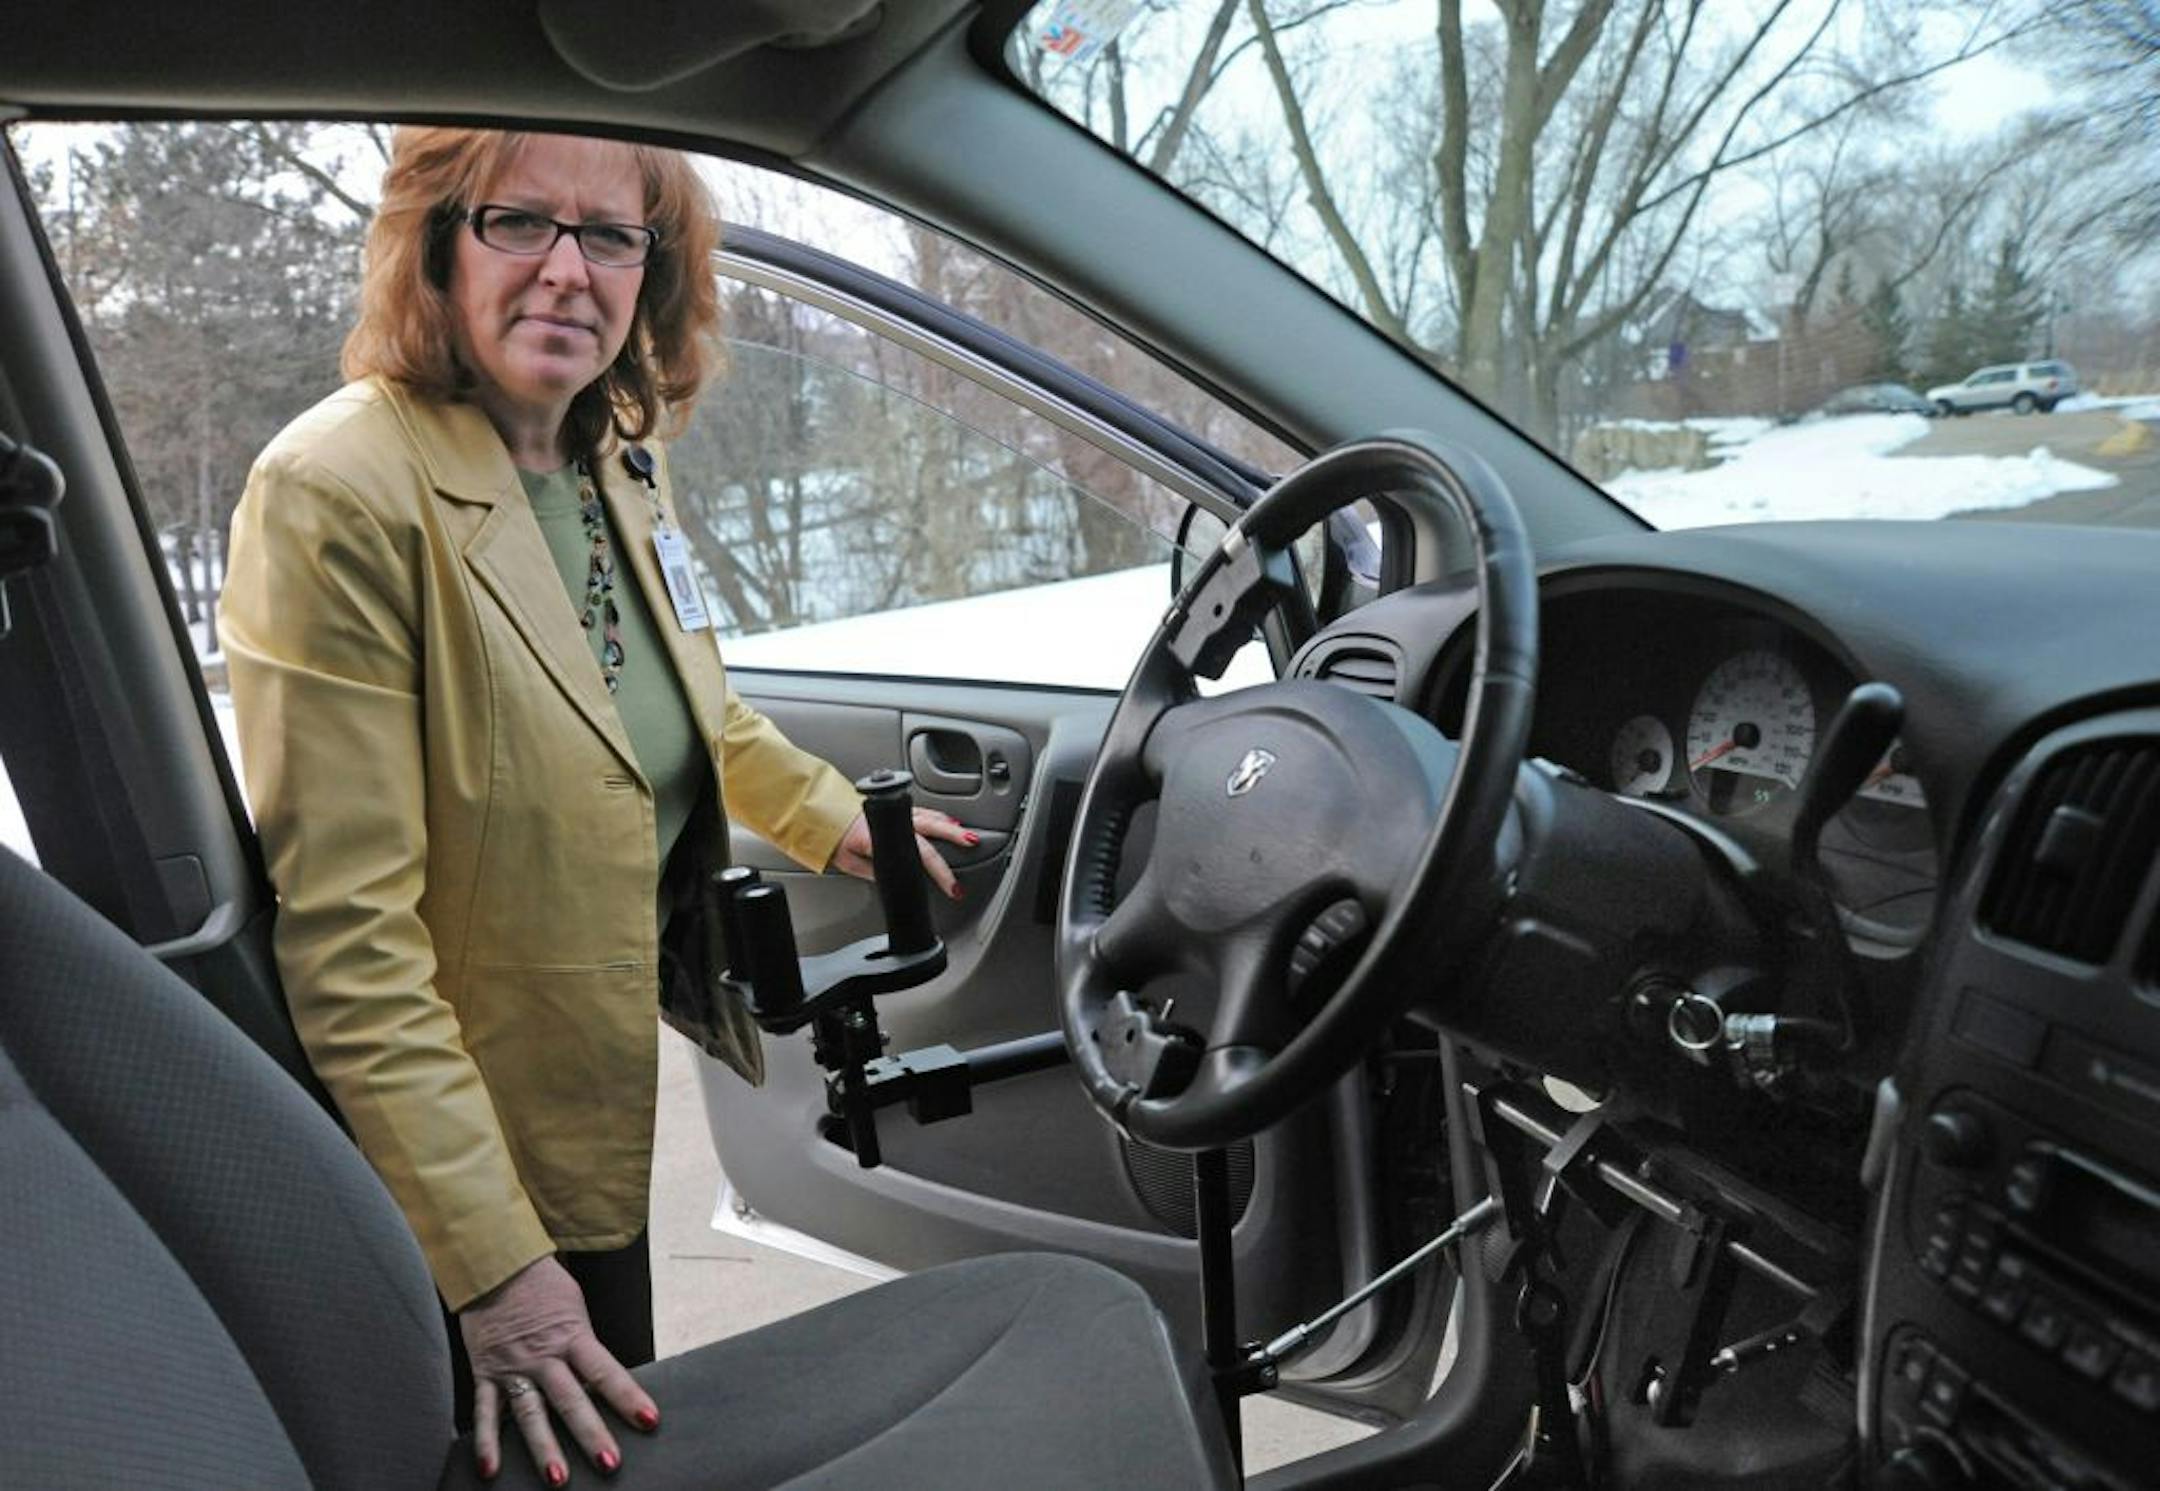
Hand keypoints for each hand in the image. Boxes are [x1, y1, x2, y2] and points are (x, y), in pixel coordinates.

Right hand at [460, 1255, 658, 1482]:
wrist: (495, 1264)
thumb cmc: (542, 1285)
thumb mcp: (574, 1308)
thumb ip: (584, 1344)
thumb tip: (601, 1380)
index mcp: (572, 1336)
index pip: (606, 1371)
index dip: (628, 1396)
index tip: (650, 1420)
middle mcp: (543, 1356)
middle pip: (571, 1399)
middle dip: (591, 1433)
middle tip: (609, 1463)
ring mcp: (513, 1367)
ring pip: (530, 1413)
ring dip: (544, 1448)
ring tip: (558, 1478)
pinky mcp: (485, 1373)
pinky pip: (485, 1412)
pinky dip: (486, 1442)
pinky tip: (490, 1470)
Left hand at [831, 807, 977, 900]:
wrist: (817, 813)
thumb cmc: (830, 838)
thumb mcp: (847, 862)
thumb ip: (872, 871)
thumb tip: (891, 880)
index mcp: (882, 837)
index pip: (919, 855)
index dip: (940, 872)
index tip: (954, 888)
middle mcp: (891, 822)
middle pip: (931, 829)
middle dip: (954, 838)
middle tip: (972, 845)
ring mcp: (893, 813)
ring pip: (928, 816)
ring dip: (948, 825)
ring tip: (967, 835)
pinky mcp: (891, 810)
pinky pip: (920, 811)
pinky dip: (936, 816)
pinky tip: (946, 820)